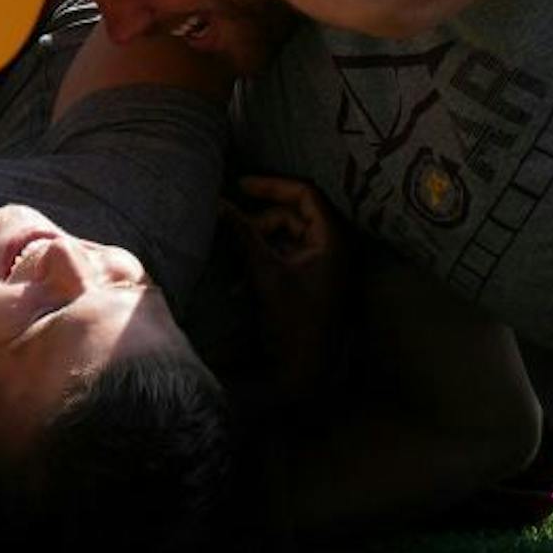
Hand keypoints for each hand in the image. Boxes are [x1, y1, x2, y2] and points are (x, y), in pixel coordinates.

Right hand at [223, 174, 348, 395]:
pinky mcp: (313, 279)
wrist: (311, 367)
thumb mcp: (266, 271)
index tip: (239, 186)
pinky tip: (242, 282)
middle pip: (292, 214)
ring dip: (257, 244)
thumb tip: (220, 204)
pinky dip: (264, 260)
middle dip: (258, 221)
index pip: (305, 193)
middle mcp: (333, 246)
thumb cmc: (295, 318)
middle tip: (229, 228)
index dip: (271, 185)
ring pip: (286, 235)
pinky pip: (286, 255)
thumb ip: (244, 234)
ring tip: (234, 263)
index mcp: (332, 238)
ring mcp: (324, 263)